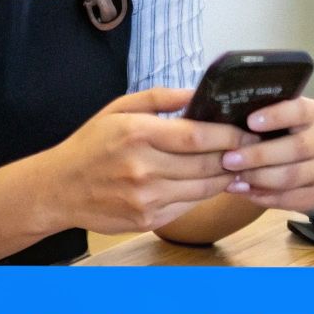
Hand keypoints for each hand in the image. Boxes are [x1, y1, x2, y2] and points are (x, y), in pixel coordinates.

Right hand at [26, 88, 252, 234]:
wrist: (58, 189)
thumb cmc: (90, 145)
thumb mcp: (118, 109)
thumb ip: (159, 98)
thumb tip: (196, 93)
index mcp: (137, 134)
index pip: (197, 136)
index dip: (230, 135)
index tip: (249, 130)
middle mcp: (143, 168)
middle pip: (206, 164)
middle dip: (236, 156)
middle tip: (255, 148)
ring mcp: (145, 198)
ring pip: (203, 189)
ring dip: (226, 178)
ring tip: (241, 166)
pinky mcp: (147, 220)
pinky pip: (188, 206)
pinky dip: (204, 195)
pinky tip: (213, 184)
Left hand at [216, 97, 313, 212]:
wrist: (283, 160)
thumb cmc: (266, 133)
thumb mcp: (263, 119)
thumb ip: (251, 117)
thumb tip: (225, 119)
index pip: (301, 110)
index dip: (277, 116)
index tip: (250, 121)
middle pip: (298, 147)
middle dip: (260, 155)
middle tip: (229, 160)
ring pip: (294, 176)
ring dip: (260, 179)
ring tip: (234, 180)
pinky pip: (294, 199)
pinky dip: (267, 198)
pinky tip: (247, 193)